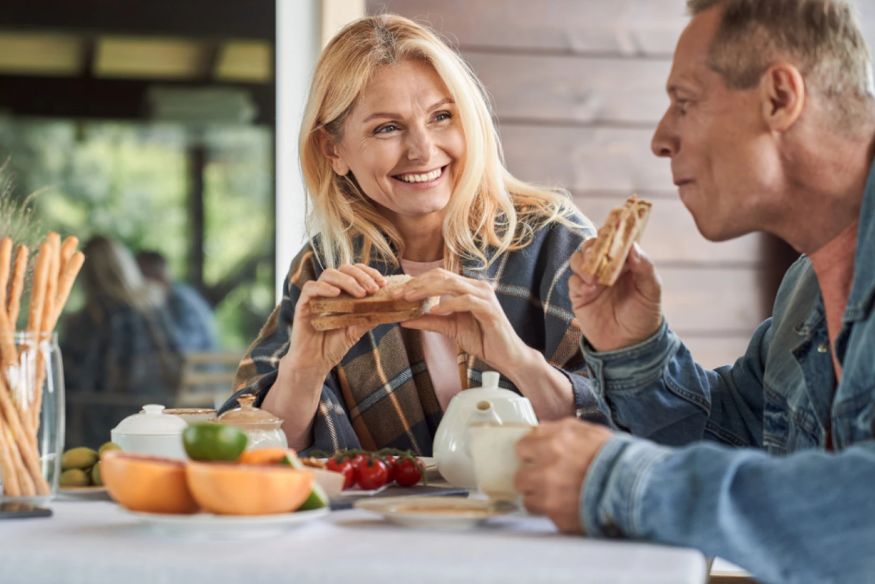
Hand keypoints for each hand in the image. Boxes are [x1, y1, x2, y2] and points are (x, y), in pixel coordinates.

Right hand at [285, 264, 386, 373]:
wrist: (315, 363)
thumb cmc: (335, 346)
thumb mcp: (357, 330)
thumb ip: (369, 317)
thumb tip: (389, 308)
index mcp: (342, 292)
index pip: (355, 272)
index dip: (369, 273)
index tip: (383, 283)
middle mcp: (329, 290)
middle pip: (344, 268)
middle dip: (361, 276)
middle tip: (373, 289)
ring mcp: (315, 296)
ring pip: (329, 274)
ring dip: (347, 281)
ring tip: (360, 294)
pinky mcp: (303, 304)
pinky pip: (310, 288)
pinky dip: (324, 287)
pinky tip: (336, 294)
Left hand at [395, 268, 529, 372]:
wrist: (506, 356)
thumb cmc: (482, 340)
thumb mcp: (450, 328)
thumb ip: (430, 321)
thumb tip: (404, 320)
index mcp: (468, 288)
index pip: (439, 276)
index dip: (417, 281)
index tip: (398, 292)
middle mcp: (477, 287)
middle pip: (443, 276)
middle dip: (418, 284)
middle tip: (399, 293)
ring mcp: (484, 296)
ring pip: (453, 284)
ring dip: (428, 290)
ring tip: (410, 298)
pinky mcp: (489, 309)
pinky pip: (466, 301)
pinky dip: (449, 304)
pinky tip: (435, 309)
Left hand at [514, 418, 612, 532]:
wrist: (635, 486)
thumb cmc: (616, 457)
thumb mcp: (589, 431)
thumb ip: (559, 430)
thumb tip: (539, 432)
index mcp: (555, 442)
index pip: (522, 446)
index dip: (531, 452)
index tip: (536, 457)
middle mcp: (547, 466)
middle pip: (520, 473)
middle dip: (531, 475)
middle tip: (545, 477)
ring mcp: (549, 493)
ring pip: (526, 495)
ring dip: (537, 495)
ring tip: (555, 494)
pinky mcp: (555, 515)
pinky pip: (541, 513)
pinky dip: (549, 511)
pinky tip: (564, 506)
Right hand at [569, 241, 662, 351]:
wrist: (629, 345)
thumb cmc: (644, 316)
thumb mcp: (651, 291)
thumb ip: (645, 268)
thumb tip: (633, 246)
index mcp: (625, 262)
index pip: (614, 240)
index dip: (611, 233)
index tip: (610, 231)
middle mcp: (606, 267)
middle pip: (592, 246)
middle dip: (592, 247)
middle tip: (596, 256)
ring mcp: (591, 280)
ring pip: (578, 260)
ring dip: (583, 264)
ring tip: (593, 277)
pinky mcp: (579, 295)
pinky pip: (573, 281)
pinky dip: (578, 282)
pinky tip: (589, 290)